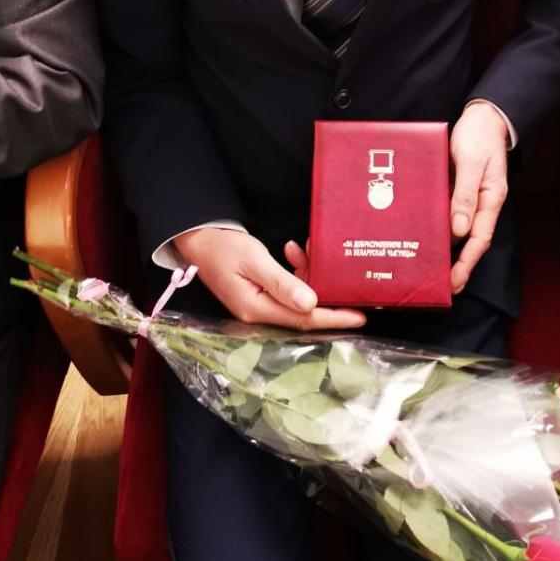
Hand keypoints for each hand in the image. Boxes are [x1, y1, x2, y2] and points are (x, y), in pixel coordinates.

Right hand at [174, 227, 365, 330]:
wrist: (199, 240)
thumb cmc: (223, 248)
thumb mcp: (254, 260)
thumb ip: (282, 282)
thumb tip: (311, 303)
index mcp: (257, 309)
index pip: (304, 319)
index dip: (334, 318)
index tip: (360, 316)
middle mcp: (260, 312)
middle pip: (304, 312)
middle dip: (328, 295)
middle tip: (348, 280)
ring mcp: (259, 304)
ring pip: (298, 297)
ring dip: (308, 273)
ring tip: (307, 247)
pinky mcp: (260, 293)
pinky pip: (287, 287)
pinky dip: (295, 270)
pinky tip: (292, 250)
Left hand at [448, 102, 508, 293]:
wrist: (483, 117)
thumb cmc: (480, 136)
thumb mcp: (472, 162)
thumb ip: (465, 194)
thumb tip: (459, 230)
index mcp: (490, 199)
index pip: (479, 239)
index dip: (467, 263)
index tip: (454, 282)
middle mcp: (481, 204)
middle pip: (470, 241)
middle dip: (457, 265)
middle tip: (440, 286)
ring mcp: (470, 198)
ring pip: (458, 229)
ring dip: (447, 249)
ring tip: (430, 268)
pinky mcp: (458, 190)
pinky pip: (449, 213)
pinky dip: (439, 226)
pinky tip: (425, 234)